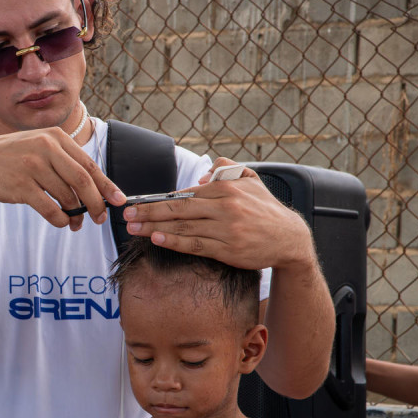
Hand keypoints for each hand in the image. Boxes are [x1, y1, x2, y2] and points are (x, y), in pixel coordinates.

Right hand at [0, 128, 124, 230]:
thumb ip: (67, 161)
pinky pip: (49, 209)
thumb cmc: (15, 157)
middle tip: (100, 218)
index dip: (106, 185)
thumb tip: (99, 187)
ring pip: (67, 197)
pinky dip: (59, 219)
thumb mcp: (40, 147)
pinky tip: (60, 221)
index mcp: (55, 137)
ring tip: (76, 222)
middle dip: (96, 203)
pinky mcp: (21, 186)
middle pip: (83, 181)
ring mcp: (32, 166)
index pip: (89, 164)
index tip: (118, 200)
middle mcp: (45, 148)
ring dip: (76, 214)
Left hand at [123, 157, 314, 269]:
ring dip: (155, 228)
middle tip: (128, 215)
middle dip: (149, 212)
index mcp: (226, 188)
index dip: (159, 199)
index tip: (139, 203)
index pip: (185, 194)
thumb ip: (226, 168)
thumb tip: (201, 176)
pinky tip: (157, 239)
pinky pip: (196, 245)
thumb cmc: (265, 209)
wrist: (290, 238)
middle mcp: (226, 207)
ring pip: (184, 227)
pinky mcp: (229, 249)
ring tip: (135, 228)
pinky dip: (175, 242)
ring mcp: (227, 229)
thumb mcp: (250, 178)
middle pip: (179, 209)